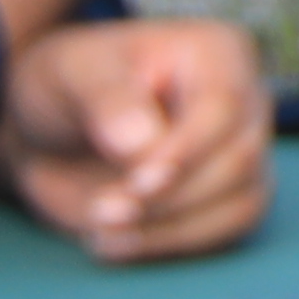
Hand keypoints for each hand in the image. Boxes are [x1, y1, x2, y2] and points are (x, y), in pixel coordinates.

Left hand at [0, 18, 270, 264]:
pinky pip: (228, 229)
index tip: (136, 184)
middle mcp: (245, 99)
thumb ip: (108, 99)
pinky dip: (177, 245)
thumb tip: (142, 143)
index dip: (187, 152)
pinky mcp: (229, 194)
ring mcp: (243, 149)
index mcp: (217, 53)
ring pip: (243, 201)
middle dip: (171, 198)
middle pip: (241, 158)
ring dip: (173, 230)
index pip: (225, 106)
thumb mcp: (71, 76)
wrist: (54, 133)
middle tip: (102, 213)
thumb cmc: (66, 88)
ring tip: (104, 236)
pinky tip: (123, 243)